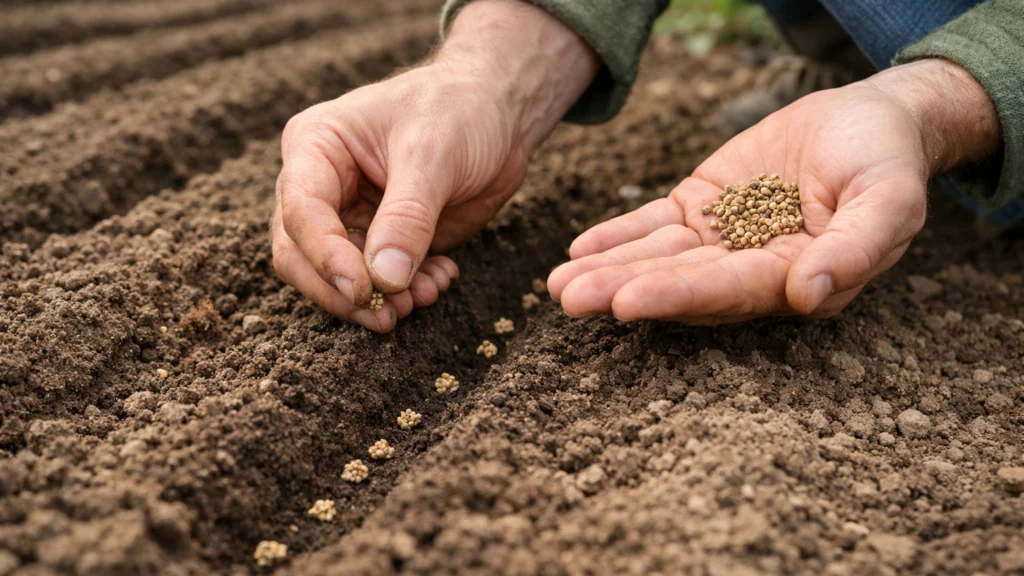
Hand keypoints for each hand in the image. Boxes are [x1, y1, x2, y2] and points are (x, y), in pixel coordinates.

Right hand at [272, 0, 597, 331]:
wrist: (497, 113)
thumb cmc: (459, 110)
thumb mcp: (434, 155)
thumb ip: (407, 217)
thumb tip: (385, 278)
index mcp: (316, 146)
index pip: (301, 213)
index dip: (326, 258)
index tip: (363, 290)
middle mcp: (321, 185)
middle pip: (301, 255)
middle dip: (343, 292)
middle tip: (387, 314)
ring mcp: (349, 215)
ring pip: (336, 277)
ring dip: (379, 298)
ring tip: (424, 295)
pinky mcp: (381, 240)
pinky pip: (378, 281)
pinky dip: (405, 290)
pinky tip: (440, 278)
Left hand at [548, 59, 1000, 323]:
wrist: (868, 121)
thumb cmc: (886, 163)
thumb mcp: (888, 201)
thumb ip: (855, 249)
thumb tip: (810, 294)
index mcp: (795, 279)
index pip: (730, 291)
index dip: (679, 296)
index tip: (627, 303)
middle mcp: (750, 270)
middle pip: (680, 283)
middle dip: (624, 291)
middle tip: (571, 298)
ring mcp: (721, 241)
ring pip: (658, 258)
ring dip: (608, 270)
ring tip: (558, 284)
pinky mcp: (701, 209)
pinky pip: (654, 225)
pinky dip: (618, 236)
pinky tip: (579, 249)